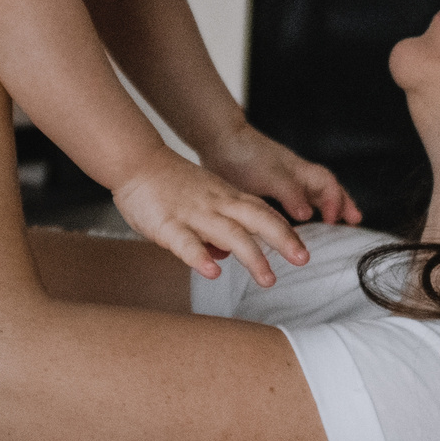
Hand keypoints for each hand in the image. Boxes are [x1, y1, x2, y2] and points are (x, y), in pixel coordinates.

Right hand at [110, 148, 311, 285]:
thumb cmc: (165, 182)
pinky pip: (187, 243)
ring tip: (268, 280)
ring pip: (231, 234)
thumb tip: (226, 257)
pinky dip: (201, 258)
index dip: (285, 231)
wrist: (136, 160)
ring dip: (253, 257)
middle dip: (284, 239)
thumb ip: (216, 226)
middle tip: (303, 260)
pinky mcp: (168, 224)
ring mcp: (194, 214)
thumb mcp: (201, 199)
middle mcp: (216, 204)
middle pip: (258, 219)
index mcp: (225, 197)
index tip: (302, 251)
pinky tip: (213, 273)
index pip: (263, 212)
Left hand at [199, 123, 361, 227]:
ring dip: (324, 205)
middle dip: (342, 202)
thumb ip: (290, 194)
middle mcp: (294, 174)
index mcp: (298, 171)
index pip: (327, 186)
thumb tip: (309, 214)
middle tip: (355, 219)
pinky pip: (292, 195)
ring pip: (310, 191)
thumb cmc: (244, 153)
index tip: (335, 221)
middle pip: (326, 187)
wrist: (218, 140)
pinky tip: (297, 215)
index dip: (336, 203)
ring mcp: (281, 177)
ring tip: (333, 220)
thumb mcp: (269, 176)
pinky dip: (301, 205)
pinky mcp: (266, 182)